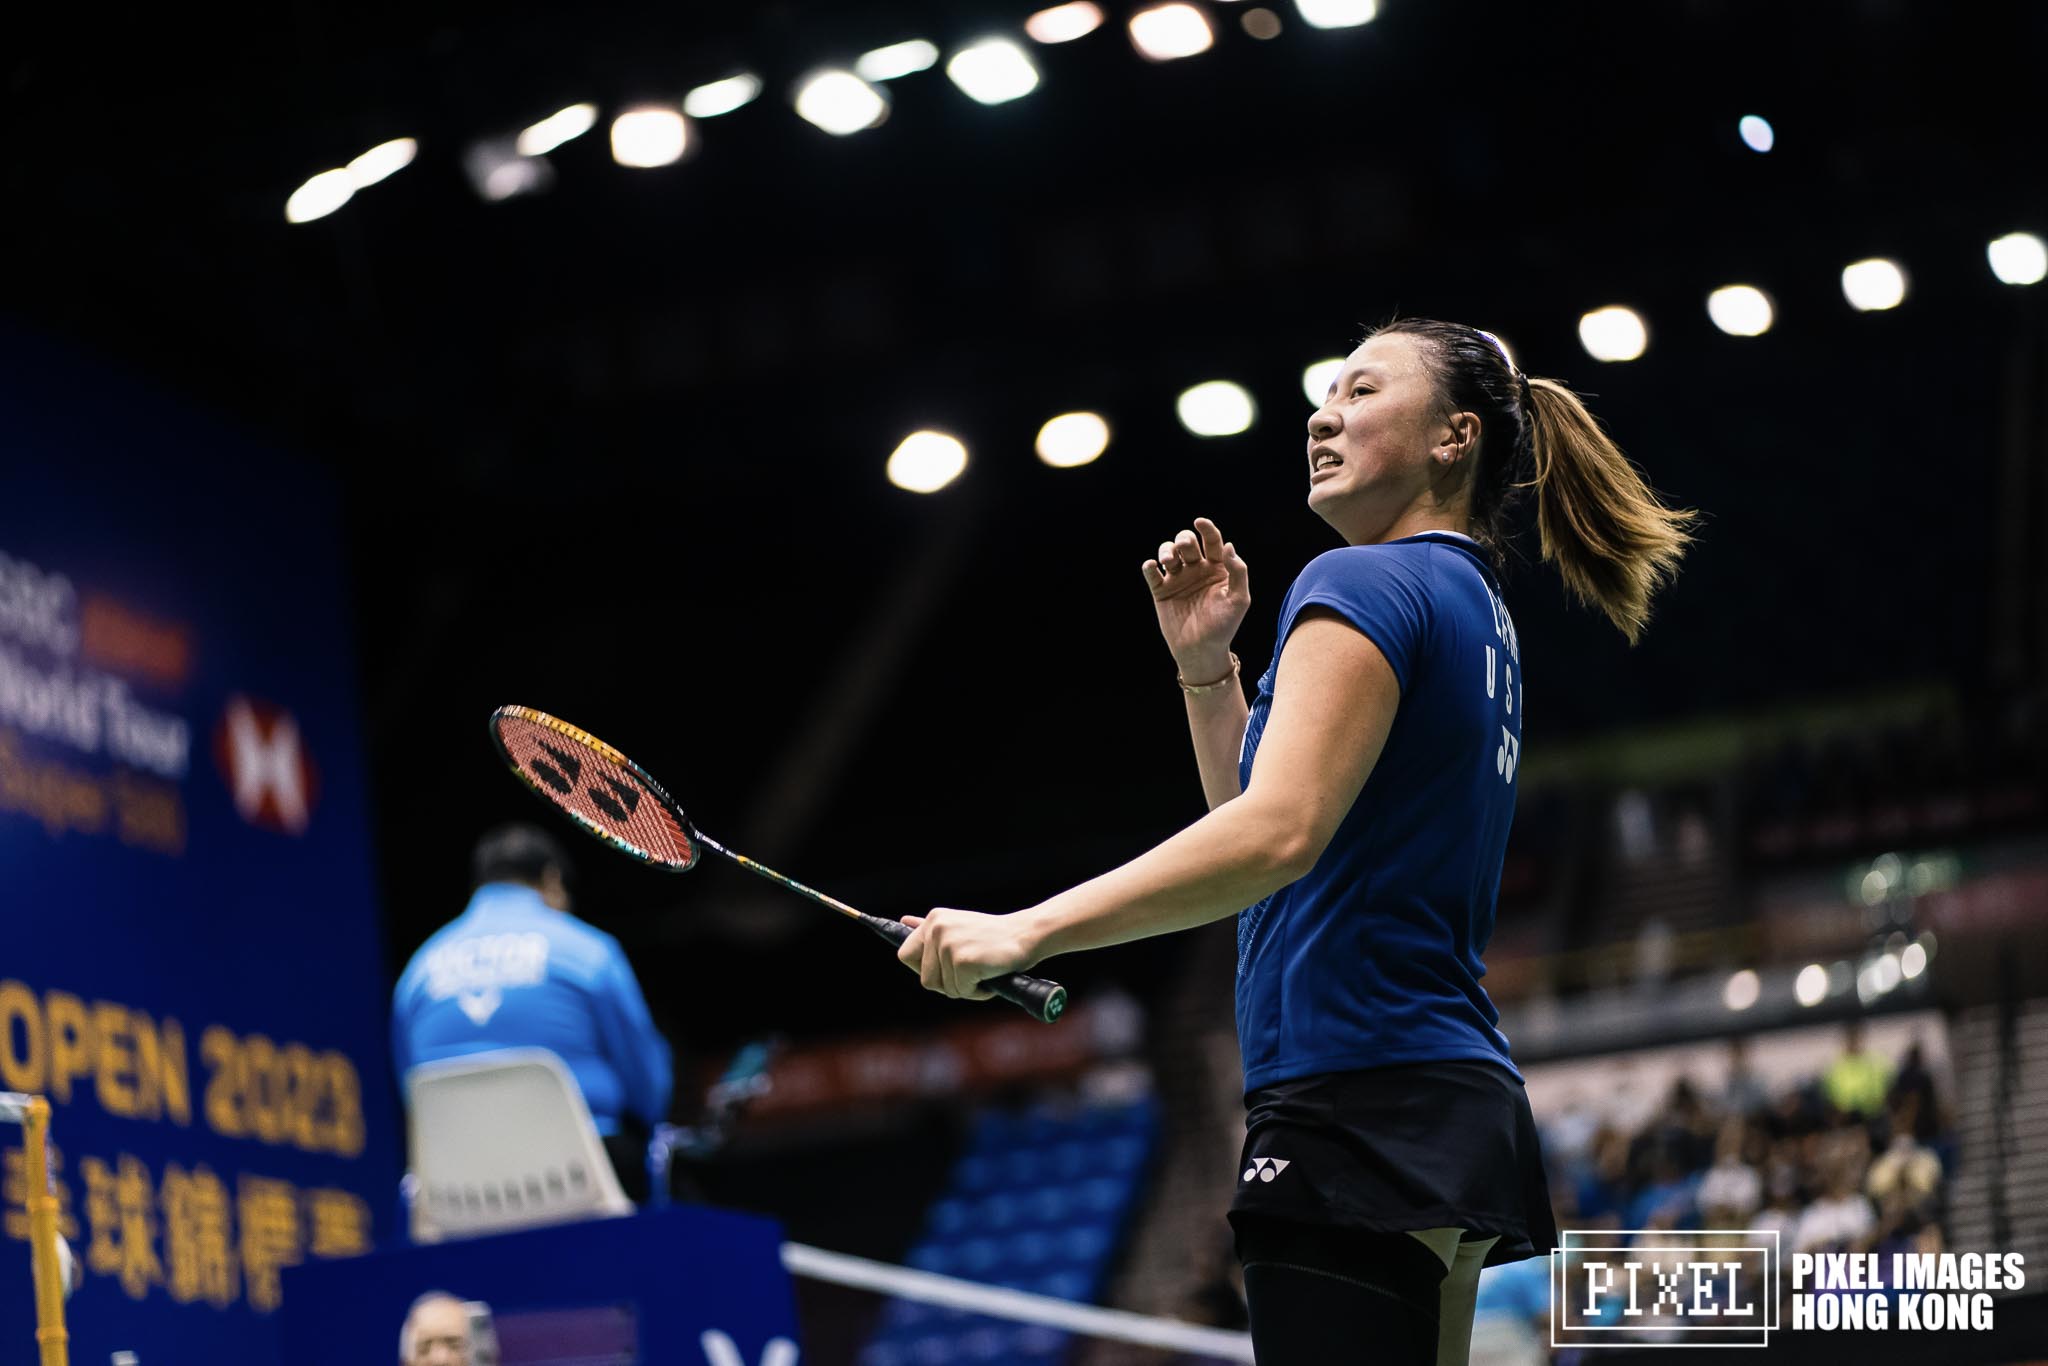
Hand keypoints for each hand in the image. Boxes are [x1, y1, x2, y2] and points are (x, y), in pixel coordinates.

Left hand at [897, 909, 1038, 1001]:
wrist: (1028, 935)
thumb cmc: (995, 937)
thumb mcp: (959, 927)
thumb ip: (932, 930)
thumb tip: (902, 920)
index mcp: (934, 920)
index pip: (906, 954)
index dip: (923, 969)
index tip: (943, 971)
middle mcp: (937, 929)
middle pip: (925, 979)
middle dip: (948, 984)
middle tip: (972, 972)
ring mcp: (949, 945)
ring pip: (945, 988)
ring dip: (966, 988)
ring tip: (984, 970)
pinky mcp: (963, 961)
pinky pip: (962, 991)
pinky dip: (978, 991)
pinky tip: (991, 975)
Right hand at [1142, 517, 1248, 678]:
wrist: (1202, 650)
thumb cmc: (1224, 626)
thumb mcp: (1238, 599)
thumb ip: (1238, 572)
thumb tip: (1229, 546)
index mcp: (1217, 568)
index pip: (1212, 541)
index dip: (1206, 528)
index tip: (1200, 522)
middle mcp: (1196, 570)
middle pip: (1186, 543)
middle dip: (1183, 540)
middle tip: (1184, 550)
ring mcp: (1178, 579)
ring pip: (1168, 553)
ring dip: (1166, 550)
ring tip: (1167, 561)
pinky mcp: (1161, 591)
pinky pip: (1152, 574)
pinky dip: (1149, 567)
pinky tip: (1152, 567)